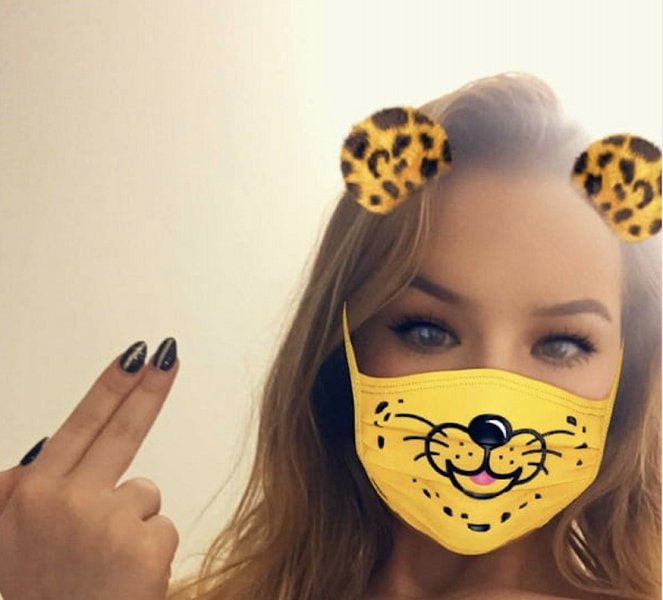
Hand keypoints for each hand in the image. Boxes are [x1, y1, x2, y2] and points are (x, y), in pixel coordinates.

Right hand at [0, 339, 179, 599]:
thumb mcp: (8, 546)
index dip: (110, 386)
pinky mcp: (145, 547)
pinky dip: (149, 555)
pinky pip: (162, 530)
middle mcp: (67, 498)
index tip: (136, 354)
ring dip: (132, 525)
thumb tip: (37, 451)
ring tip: (103, 566)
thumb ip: (16, 496)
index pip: (81, 424)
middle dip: (149, 387)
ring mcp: (108, 520)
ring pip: (144, 495)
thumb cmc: (38, 596)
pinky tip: (123, 582)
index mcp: (32, 494)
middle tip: (169, 351)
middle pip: (123, 430)